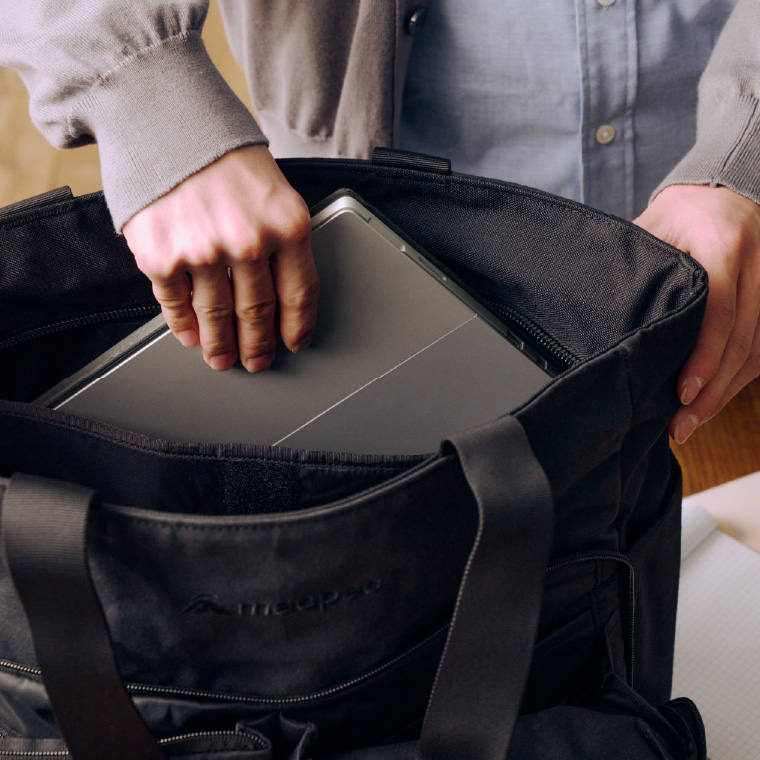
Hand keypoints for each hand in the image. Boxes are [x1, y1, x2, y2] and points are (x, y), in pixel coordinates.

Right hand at [122, 144, 318, 372]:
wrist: (167, 119)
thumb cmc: (225, 156)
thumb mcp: (275, 191)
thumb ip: (282, 240)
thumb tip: (282, 295)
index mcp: (287, 226)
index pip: (299, 294)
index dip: (297, 326)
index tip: (293, 343)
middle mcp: (247, 242)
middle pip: (258, 312)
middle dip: (258, 344)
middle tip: (256, 360)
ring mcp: (202, 251)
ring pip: (217, 316)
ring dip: (221, 345)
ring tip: (222, 359)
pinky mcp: (160, 254)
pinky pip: (176, 304)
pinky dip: (184, 326)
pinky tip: (190, 337)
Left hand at [634, 184, 759, 442]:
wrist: (727, 191)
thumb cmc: (681, 213)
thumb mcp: (652, 229)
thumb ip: (639, 271)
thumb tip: (605, 324)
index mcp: (724, 243)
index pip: (719, 307)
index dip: (702, 355)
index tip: (682, 392)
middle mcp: (759, 264)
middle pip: (743, 339)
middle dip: (712, 390)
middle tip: (680, 424)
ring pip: (758, 351)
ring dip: (726, 393)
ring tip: (691, 423)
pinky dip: (739, 379)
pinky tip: (713, 401)